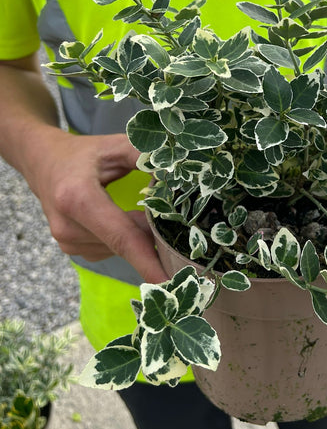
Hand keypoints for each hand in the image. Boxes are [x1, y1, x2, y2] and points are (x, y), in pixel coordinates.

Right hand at [28, 128, 168, 282]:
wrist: (43, 161)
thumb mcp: (116, 146)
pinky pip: (111, 248)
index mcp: (77, 198)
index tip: (169, 282)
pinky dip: (124, 237)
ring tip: (145, 210)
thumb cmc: (84, 154)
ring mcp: (67, 241)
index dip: (147, 260)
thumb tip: (179, 176)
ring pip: (119, 248)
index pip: (121, 236)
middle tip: (183, 234)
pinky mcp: (71, 248)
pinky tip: (125, 218)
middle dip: (154, 240)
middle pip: (124, 243)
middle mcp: (68, 226)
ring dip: (138, 234)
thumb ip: (146, 158)